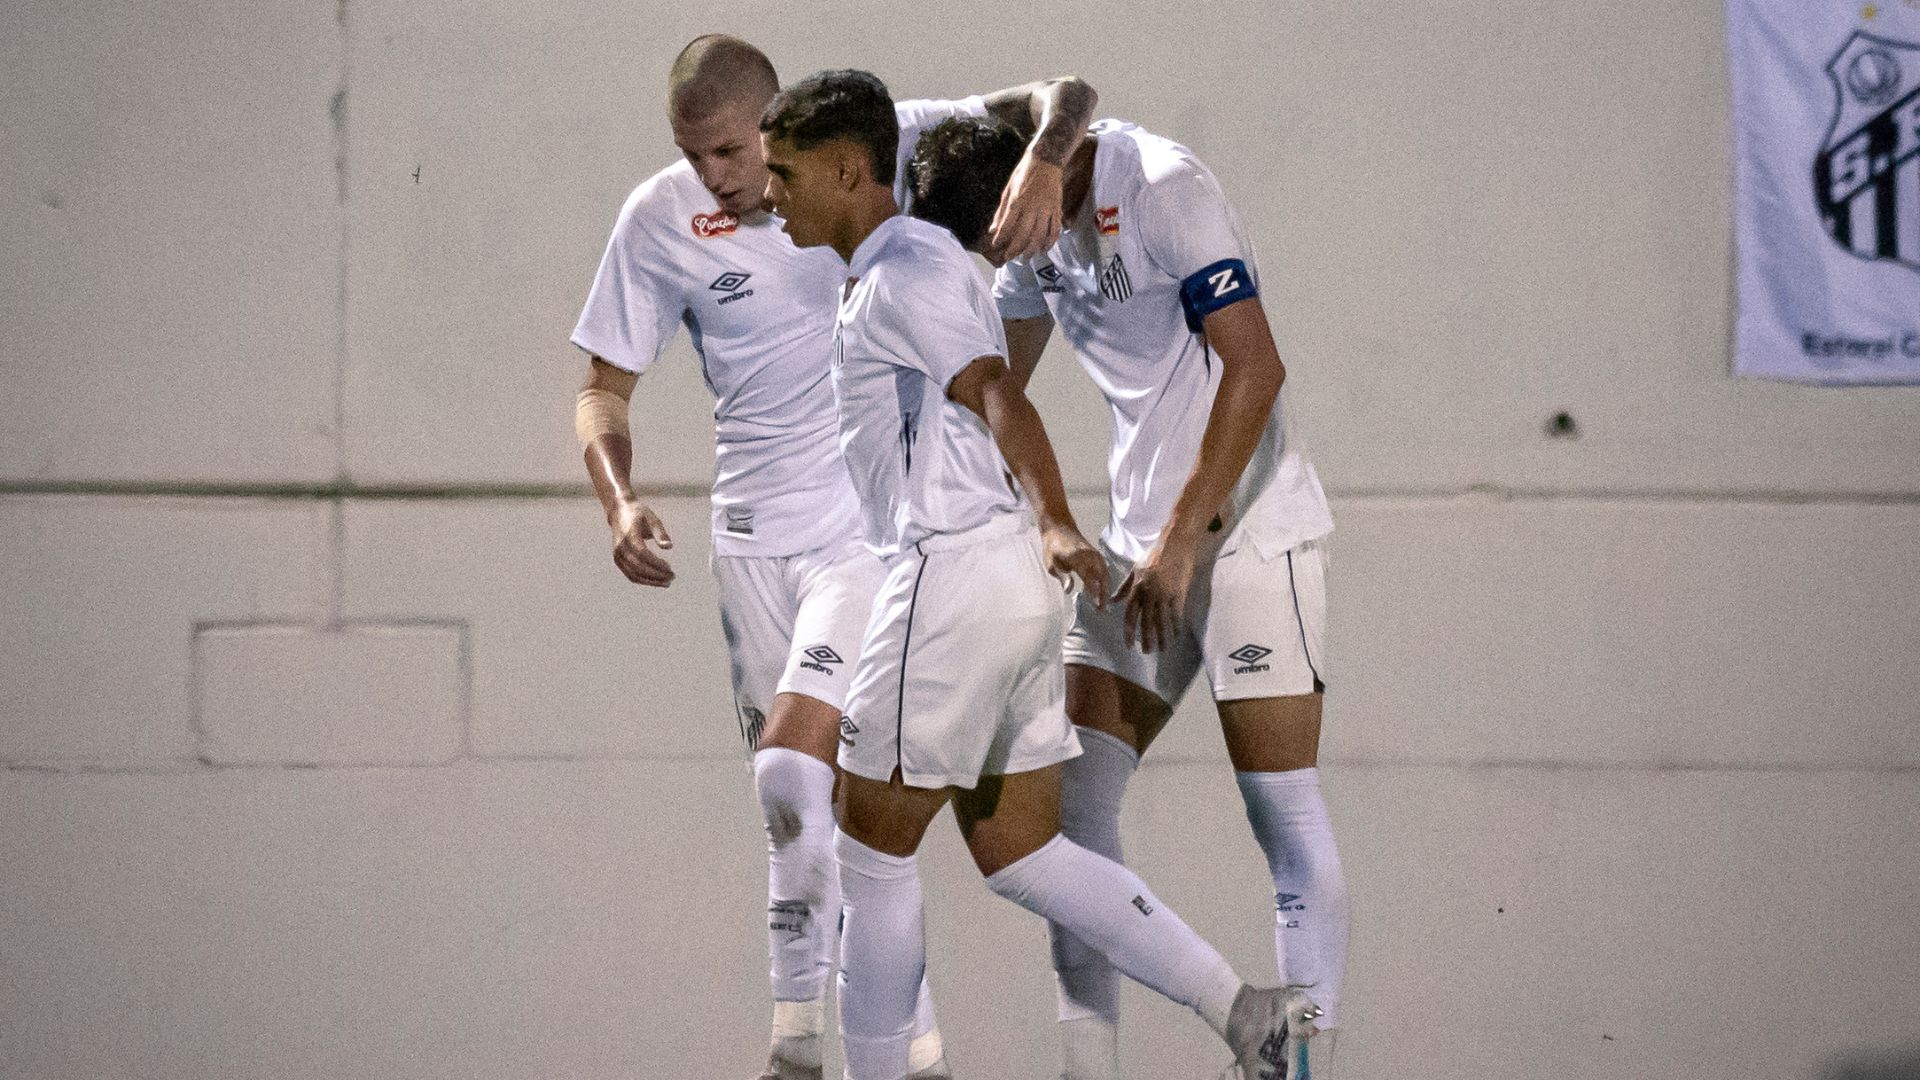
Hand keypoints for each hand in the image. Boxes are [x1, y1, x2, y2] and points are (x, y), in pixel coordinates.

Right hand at [609, 499, 673, 586]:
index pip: (642, 554)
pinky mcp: (618, 560)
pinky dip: (644, 580)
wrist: (619, 511)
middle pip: (638, 567)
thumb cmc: (639, 514)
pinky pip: (630, 575)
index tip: (669, 568)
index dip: (656, 563)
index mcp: (629, 535)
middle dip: (656, 575)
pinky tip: (656, 580)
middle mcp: (620, 547)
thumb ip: (660, 533)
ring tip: (667, 582)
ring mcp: (617, 555)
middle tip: (672, 577)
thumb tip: (669, 547)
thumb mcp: (652, 519)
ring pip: (633, 574)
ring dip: (651, 581)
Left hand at [986, 155, 1064, 261]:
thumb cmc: (1024, 174)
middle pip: (1023, 234)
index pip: (1007, 225)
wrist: (1047, 161)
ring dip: (1032, 249)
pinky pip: (1054, 229)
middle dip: (1015, 249)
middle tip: (1009, 258)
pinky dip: (1049, 242)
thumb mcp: (1008, 189)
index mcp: (1017, 201)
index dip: (1001, 238)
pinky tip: (1044, 249)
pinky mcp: (1057, 209)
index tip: (996, 245)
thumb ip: (1001, 212)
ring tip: (1025, 257)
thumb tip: (992, 229)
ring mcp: (1046, 209)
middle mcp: (1032, 207)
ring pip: (1039, 235)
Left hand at [1041, 523, 1108, 608]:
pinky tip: (1101, 592)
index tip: (1097, 605)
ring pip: (1105, 574)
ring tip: (1103, 604)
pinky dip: (1105, 582)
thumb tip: (1069, 591)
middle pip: (1102, 577)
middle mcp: (1090, 556)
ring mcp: (1095, 555)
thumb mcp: (1051, 563)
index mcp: (1078, 558)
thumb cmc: (1052, 548)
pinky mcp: (1097, 555)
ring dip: (1106, 589)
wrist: (1059, 528)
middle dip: (1104, 594)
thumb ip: (1062, 577)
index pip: (1089, 577)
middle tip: (1102, 610)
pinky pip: (1104, 571)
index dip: (1094, 592)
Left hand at [1116, 530, 1199, 652]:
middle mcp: (1150, 593)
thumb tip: (1112, 600)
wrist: (1176, 544)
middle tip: (1147, 652)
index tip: (1129, 644)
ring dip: (1162, 637)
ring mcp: (1165, 594)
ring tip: (1162, 649)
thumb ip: (1124, 587)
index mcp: (1137, 587)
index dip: (1130, 631)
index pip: (1131, 614)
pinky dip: (1176, 626)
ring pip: (1162, 621)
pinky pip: (1176, 614)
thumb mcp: (1135, 569)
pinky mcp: (1179, 593)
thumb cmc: (1155, 554)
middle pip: (1147, 621)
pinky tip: (1176, 635)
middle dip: (1147, 639)